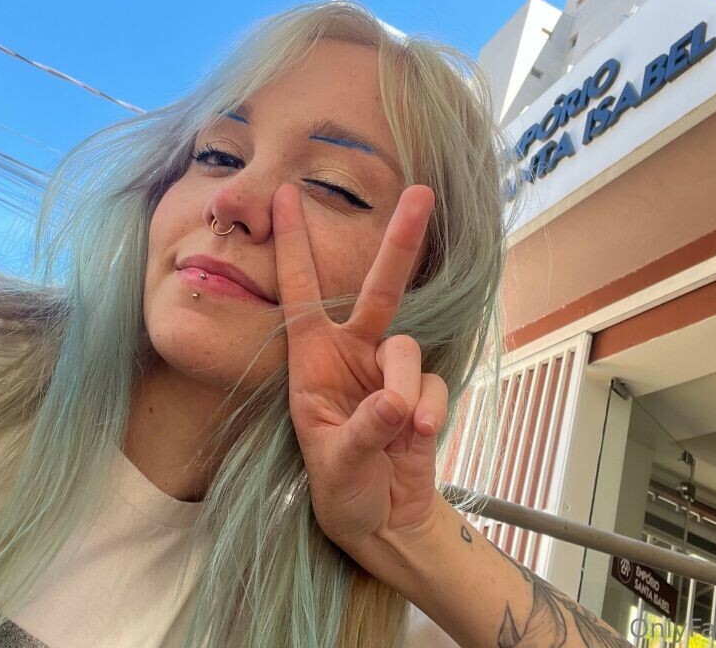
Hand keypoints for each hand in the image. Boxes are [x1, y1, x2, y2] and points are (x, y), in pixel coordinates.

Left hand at [271, 182, 448, 555]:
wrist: (380, 521)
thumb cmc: (340, 489)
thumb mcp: (336, 465)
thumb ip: (363, 432)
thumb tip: (395, 401)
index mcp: (311, 360)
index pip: (301, 292)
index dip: (294, 244)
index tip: (286, 195)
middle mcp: (351, 355)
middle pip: (378, 289)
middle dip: (399, 242)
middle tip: (420, 194)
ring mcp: (388, 371)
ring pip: (405, 347)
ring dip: (402, 385)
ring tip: (397, 429)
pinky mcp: (420, 392)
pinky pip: (429, 386)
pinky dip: (427, 410)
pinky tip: (417, 438)